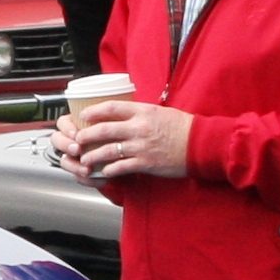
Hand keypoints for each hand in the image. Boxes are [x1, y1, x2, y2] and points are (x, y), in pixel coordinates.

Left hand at [69, 97, 190, 179]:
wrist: (202, 144)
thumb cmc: (183, 127)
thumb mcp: (160, 112)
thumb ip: (140, 113)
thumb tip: (123, 114)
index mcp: (143, 112)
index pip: (111, 107)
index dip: (93, 111)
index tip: (83, 115)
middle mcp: (140, 128)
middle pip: (103, 130)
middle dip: (85, 136)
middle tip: (77, 140)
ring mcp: (142, 146)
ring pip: (108, 150)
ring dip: (92, 156)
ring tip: (84, 159)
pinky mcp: (146, 163)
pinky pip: (120, 167)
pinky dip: (109, 170)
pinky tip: (103, 172)